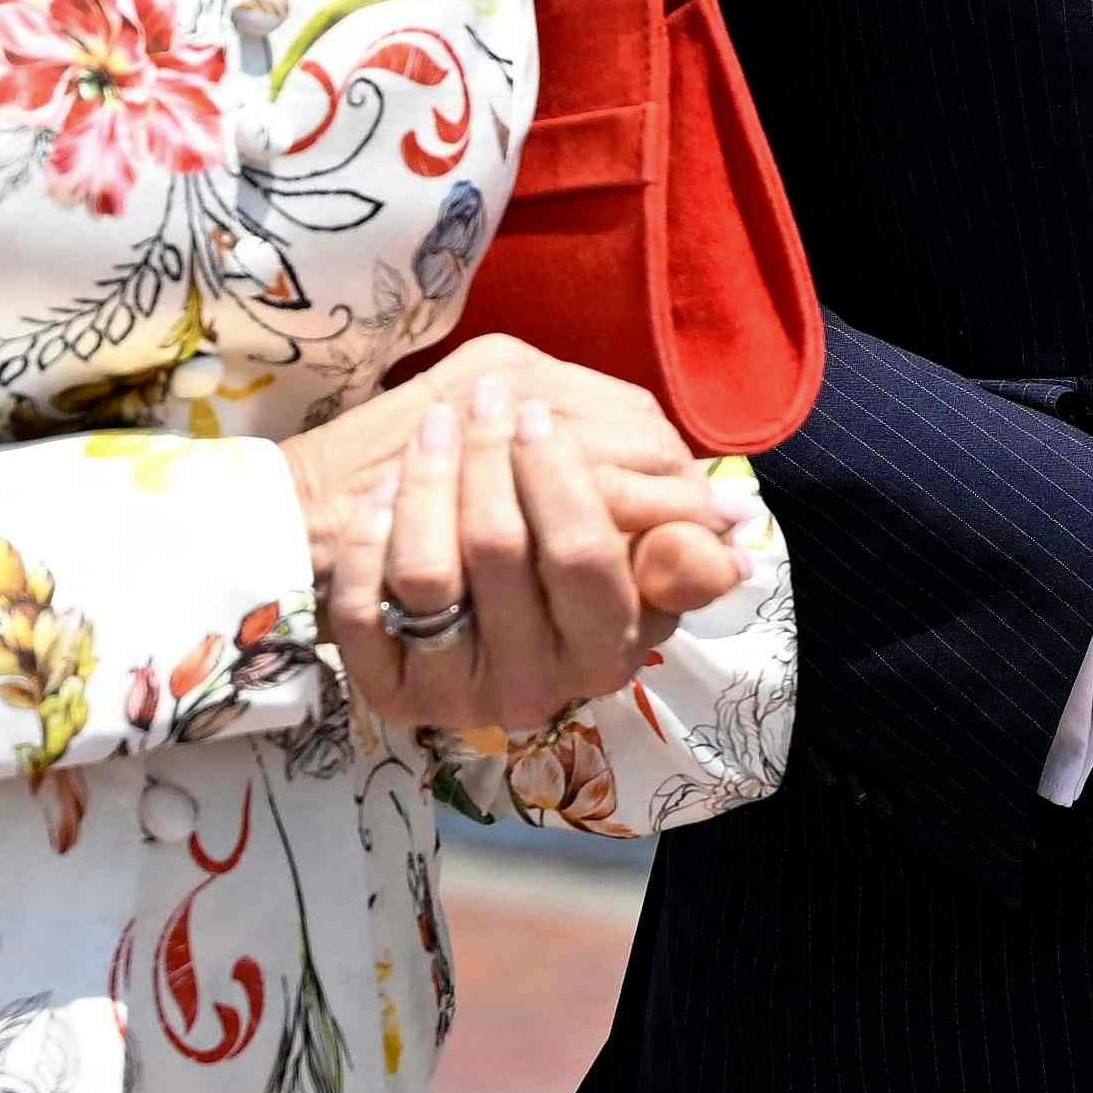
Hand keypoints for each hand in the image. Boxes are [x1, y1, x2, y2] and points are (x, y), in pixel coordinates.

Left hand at [284, 339, 746, 730]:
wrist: (446, 618)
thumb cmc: (553, 573)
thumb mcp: (631, 564)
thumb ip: (672, 541)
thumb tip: (730, 519)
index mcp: (604, 650)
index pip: (587, 555)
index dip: (561, 477)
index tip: (537, 414)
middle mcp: (532, 685)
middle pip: (500, 550)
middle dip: (490, 455)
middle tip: (487, 399)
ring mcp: (453, 693)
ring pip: (427, 570)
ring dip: (427, 479)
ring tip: (434, 427)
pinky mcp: (387, 693)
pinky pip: (361, 604)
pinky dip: (371, 534)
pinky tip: (386, 493)